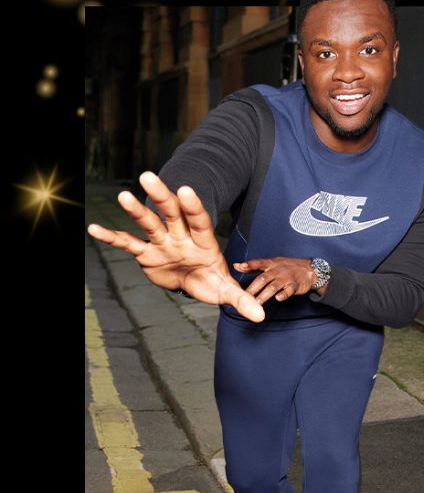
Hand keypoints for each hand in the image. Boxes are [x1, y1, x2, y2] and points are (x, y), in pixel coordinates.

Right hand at [86, 171, 264, 322]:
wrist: (192, 282)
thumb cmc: (210, 280)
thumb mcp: (226, 291)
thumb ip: (241, 299)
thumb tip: (260, 317)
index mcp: (202, 241)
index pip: (199, 221)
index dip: (193, 207)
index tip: (186, 190)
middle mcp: (180, 237)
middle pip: (171, 213)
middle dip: (161, 196)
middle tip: (148, 176)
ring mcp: (162, 243)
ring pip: (149, 223)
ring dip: (136, 210)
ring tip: (123, 196)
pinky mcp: (146, 254)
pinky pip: (128, 244)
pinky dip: (112, 237)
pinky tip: (94, 228)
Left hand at [234, 257, 317, 303]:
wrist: (309, 269)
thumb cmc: (286, 267)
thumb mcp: (271, 263)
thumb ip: (254, 266)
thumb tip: (236, 265)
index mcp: (271, 264)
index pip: (258, 263)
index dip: (249, 265)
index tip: (239, 266)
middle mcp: (278, 270)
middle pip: (263, 278)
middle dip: (253, 288)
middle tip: (244, 297)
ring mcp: (286, 278)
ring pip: (273, 286)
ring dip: (264, 295)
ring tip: (256, 303)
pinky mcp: (295, 286)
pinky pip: (289, 291)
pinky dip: (283, 295)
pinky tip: (278, 299)